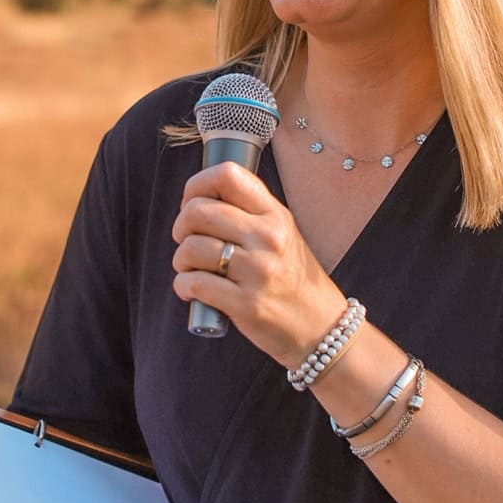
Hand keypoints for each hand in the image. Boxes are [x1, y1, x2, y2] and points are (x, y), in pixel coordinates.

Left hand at [171, 161, 345, 364]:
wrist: (322, 326)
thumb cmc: (292, 278)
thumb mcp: (282, 233)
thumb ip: (248, 213)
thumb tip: (198, 199)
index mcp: (274, 214)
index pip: (227, 175)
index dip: (196, 185)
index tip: (191, 203)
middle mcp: (268, 237)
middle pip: (198, 211)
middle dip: (181, 226)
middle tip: (186, 240)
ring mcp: (258, 270)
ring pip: (191, 248)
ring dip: (181, 261)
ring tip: (191, 269)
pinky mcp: (246, 303)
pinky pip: (195, 284)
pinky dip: (183, 286)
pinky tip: (192, 291)